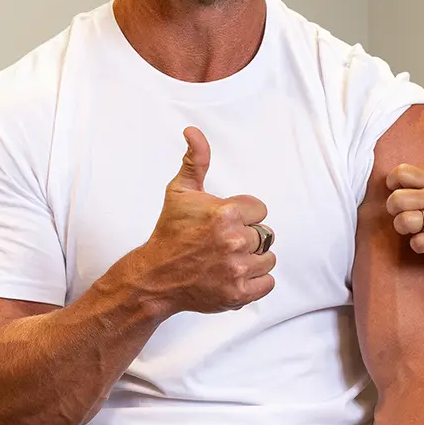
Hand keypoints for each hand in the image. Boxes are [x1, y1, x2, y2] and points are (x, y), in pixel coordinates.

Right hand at [126, 127, 276, 314]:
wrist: (155, 276)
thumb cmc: (170, 233)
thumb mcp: (180, 191)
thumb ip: (196, 159)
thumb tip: (193, 131)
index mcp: (225, 213)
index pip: (260, 210)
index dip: (243, 215)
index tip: (224, 221)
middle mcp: (233, 241)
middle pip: (265, 234)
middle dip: (246, 237)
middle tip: (222, 242)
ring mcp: (236, 269)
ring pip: (268, 258)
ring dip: (252, 259)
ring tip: (227, 259)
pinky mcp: (238, 293)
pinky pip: (267, 283)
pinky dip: (254, 282)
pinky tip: (234, 275)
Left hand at [384, 164, 423, 254]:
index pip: (402, 173)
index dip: (393, 182)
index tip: (396, 188)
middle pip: (395, 200)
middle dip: (393, 208)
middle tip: (401, 212)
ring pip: (402, 222)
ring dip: (403, 227)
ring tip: (413, 229)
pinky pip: (417, 244)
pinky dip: (419, 245)